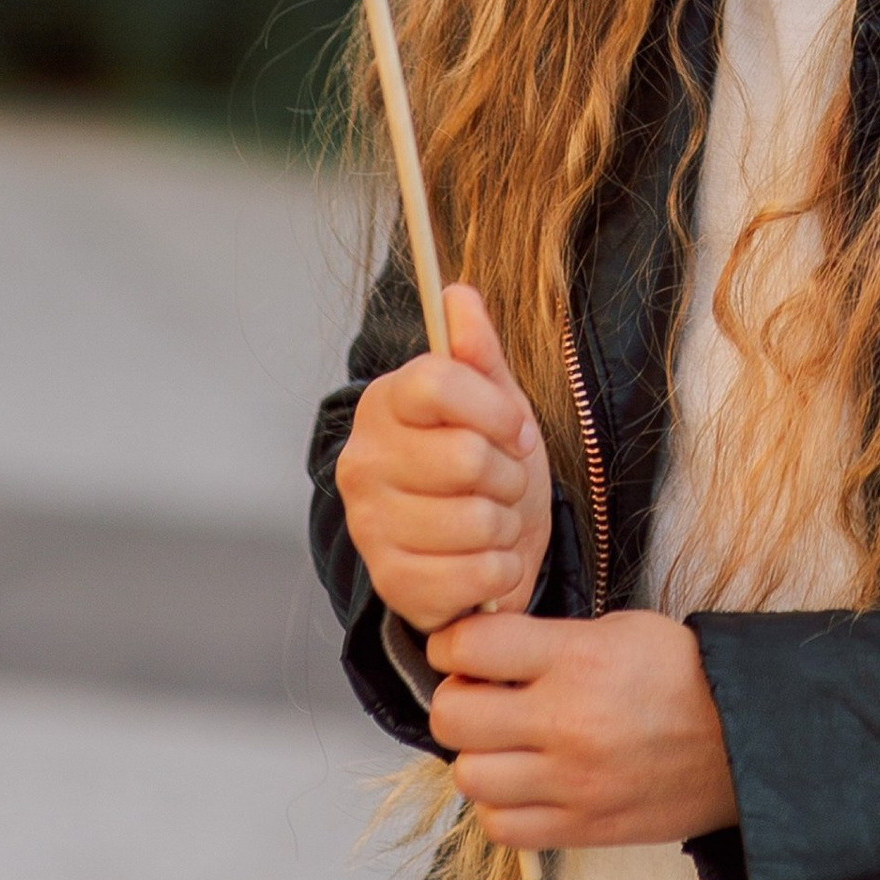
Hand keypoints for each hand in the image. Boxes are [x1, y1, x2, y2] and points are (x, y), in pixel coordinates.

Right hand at [334, 284, 552, 635]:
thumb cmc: (485, 468)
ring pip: (476, 520)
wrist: (478, 550)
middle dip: (509, 473)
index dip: (494, 406)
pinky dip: (501, 570)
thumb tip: (458, 295)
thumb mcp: (493, 403)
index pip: (437, 382)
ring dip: (507, 524)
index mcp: (385, 404)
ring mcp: (370, 527)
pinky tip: (488, 561)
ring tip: (494, 521)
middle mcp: (363, 463)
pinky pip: (475, 576)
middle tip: (504, 481)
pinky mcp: (391, 584)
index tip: (516, 429)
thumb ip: (478, 352)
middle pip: (467, 456)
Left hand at [425, 606, 737, 849]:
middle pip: (453, 716)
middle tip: (478, 695)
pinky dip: (500, 805)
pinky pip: (501, 826)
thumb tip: (485, 651)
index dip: (452, 641)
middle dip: (456, 698)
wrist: (743, 741)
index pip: (471, 645)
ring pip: (468, 776)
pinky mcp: (580, 828)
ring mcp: (571, 783)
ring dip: (476, 755)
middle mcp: (566, 721)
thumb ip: (549, 640)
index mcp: (577, 658)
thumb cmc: (680, 675)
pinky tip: (521, 784)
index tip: (461, 647)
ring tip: (501, 743)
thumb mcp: (619, 630)